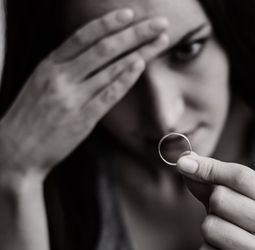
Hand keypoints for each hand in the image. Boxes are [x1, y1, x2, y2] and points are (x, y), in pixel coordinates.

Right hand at [0, 9, 169, 177]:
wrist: (16, 151)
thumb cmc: (30, 117)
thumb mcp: (40, 82)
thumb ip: (64, 67)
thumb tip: (91, 53)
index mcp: (49, 65)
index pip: (83, 36)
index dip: (109, 23)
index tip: (130, 14)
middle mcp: (61, 77)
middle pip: (104, 47)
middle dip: (135, 33)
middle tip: (158, 24)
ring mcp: (73, 97)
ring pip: (111, 68)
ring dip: (140, 52)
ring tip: (160, 41)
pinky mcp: (83, 118)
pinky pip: (109, 94)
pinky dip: (126, 78)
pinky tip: (141, 65)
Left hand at [177, 154, 254, 249]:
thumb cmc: (240, 237)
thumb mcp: (231, 205)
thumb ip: (210, 181)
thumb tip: (184, 159)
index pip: (242, 176)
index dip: (209, 168)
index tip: (184, 163)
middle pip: (223, 199)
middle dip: (212, 210)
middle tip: (225, 224)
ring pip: (210, 227)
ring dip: (208, 236)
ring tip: (224, 245)